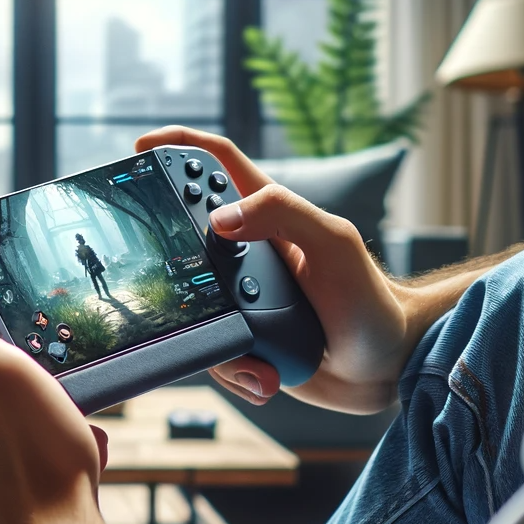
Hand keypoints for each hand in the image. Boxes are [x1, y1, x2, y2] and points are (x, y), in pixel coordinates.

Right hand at [136, 126, 410, 412]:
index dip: (179, 147)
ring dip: (209, 334)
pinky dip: (232, 368)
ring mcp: (238, 298)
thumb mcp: (334, 243)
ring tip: (256, 355)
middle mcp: (244, 253)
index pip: (216, 165)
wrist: (383, 369)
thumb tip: (218, 220)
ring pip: (189, 304)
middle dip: (168, 256)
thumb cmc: (369, 298)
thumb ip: (282, 214)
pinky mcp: (239, 339)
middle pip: (183, 235)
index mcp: (267, 215)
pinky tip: (264, 376)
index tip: (140, 148)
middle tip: (170, 279)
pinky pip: (210, 351)